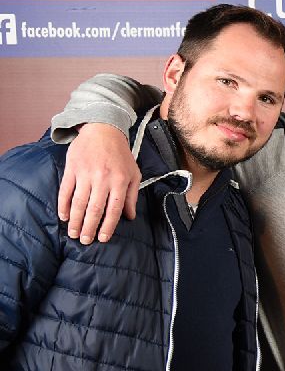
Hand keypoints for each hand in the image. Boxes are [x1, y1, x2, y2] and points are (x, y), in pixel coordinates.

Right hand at [58, 122, 140, 244]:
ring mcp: (85, 173)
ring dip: (75, 220)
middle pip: (94, 209)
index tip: (102, 238)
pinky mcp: (72, 168)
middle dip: (89, 228)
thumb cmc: (121, 155)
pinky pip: (66, 190)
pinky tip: (64, 217)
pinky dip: (64, 205)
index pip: (114, 209)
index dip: (108, 226)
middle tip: (85, 241)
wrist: (103, 129)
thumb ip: (132, 196)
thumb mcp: (134, 174)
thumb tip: (130, 217)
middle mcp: (102, 179)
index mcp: (120, 181)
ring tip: (73, 233)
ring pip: (79, 202)